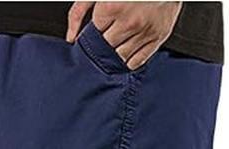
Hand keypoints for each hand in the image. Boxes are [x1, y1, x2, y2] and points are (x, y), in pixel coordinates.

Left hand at [66, 2, 182, 70]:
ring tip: (118, 43)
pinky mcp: (157, 38)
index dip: (93, 35)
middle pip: (106, 49)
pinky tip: (127, 51)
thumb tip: (71, 38)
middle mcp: (128, 22)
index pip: (93, 36)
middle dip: (103, 46)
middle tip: (106, 39)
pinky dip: (129, 60)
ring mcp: (144, 32)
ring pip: (120, 58)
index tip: (96, 32)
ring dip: (115, 54)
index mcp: (111, 8)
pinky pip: (137, 61)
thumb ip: (79, 11)